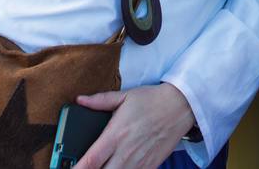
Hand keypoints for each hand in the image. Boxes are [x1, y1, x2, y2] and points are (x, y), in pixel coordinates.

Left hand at [75, 83, 195, 168]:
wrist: (181, 106)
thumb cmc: (151, 100)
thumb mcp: (125, 96)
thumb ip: (100, 101)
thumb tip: (80, 100)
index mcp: (116, 134)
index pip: (91, 159)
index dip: (77, 168)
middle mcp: (126, 152)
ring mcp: (139, 162)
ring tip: (101, 168)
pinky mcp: (150, 166)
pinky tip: (118, 168)